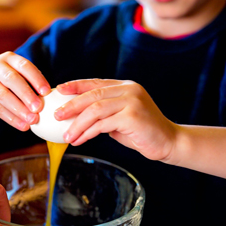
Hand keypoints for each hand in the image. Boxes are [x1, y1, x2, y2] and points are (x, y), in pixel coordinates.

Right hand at [0, 52, 50, 130]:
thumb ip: (30, 82)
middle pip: (12, 79)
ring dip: (19, 109)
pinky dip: (11, 119)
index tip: (47, 92)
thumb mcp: (17, 73)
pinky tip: (23, 126)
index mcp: (9, 58)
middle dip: (27, 94)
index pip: (24, 65)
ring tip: (33, 120)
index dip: (36, 78)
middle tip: (39, 108)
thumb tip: (50, 99)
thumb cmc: (8, 80)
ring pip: (3, 95)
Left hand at [55, 79, 176, 161]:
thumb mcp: (120, 117)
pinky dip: (87, 132)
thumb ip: (103, 112)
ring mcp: (132, 101)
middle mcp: (129, 89)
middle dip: (71, 105)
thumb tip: (75, 115)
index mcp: (125, 86)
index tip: (59, 90)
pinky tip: (79, 140)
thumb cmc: (141, 131)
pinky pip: (102, 124)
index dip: (75, 85)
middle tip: (56, 115)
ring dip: (77, 123)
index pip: (95, 83)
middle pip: (92, 95)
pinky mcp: (133, 116)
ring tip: (66, 135)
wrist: (169, 142)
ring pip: (95, 109)